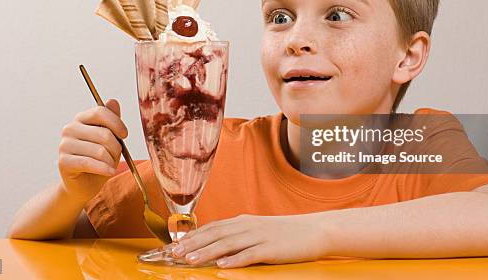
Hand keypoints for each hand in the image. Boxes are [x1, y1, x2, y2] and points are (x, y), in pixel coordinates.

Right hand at [58, 99, 126, 202]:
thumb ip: (112, 120)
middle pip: (103, 133)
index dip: (116, 123)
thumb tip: (113, 101)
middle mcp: (70, 129)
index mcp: (81, 119)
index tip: (125, 135)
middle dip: (116, 148)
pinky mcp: (63, 161)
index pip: (100, 112)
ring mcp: (64, 145)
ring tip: (110, 165)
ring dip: (110, 161)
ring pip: (99, 150)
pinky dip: (103, 168)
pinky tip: (109, 172)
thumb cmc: (99, 160)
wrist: (84, 185)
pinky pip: (90, 163)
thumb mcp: (110, 139)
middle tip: (116, 156)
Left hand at [171, 214, 327, 267]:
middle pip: (215, 234)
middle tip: (173, 254)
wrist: (314, 230)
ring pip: (228, 243)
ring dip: (208, 251)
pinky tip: (223, 265)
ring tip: (191, 260)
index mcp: (242, 221)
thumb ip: (237, 234)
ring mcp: (259, 236)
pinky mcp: (272, 249)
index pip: (211, 227)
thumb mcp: (257, 229)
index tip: (174, 246)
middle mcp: (247, 225)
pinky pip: (250, 255)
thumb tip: (214, 244)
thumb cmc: (284, 233)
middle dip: (193, 244)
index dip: (192, 236)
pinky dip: (235, 260)